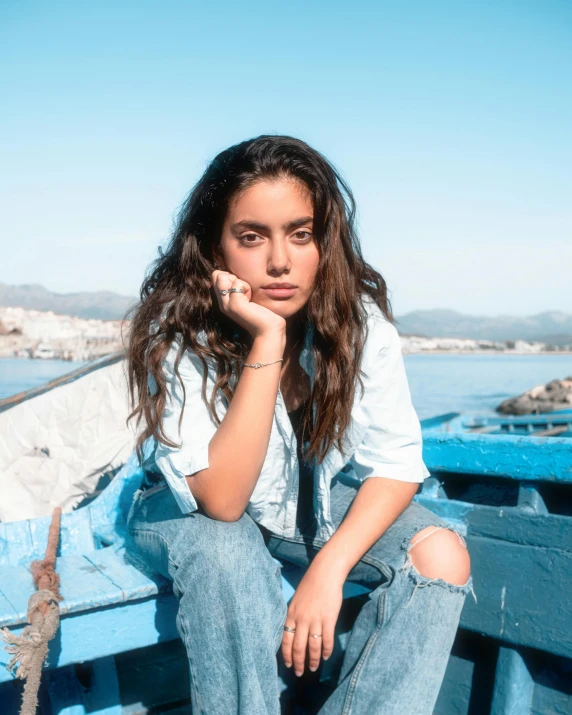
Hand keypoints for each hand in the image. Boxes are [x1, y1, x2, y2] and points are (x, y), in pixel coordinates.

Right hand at [211, 269, 285, 338]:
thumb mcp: (246, 297)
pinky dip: (247, 287)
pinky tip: (251, 299)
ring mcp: (227, 304)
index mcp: (224, 301)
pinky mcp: (235, 304)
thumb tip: (233, 273)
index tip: (242, 289)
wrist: (268, 330)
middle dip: (234, 277)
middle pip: (217, 275)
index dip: (230, 276)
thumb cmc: (261, 313)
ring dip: (240, 282)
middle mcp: (222, 303)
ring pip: (223, 277)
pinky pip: (237, 282)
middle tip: (246, 292)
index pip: (216, 276)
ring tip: (248, 295)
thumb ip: (238, 287)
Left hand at [281, 559, 343, 675]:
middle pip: (298, 646)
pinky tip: (326, 657)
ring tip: (313, 668)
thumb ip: (294, 615)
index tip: (288, 665)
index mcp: (291, 614)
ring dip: (312, 659)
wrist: (325, 573)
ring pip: (312, 646)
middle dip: (298, 662)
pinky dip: (326, 650)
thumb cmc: (310, 584)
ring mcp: (315, 619)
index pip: (285, 639)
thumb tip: (292, 631)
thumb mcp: (296, 600)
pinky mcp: (329, 619)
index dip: (287, 655)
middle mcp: (301, 619)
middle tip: (300, 673)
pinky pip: (326, 639)